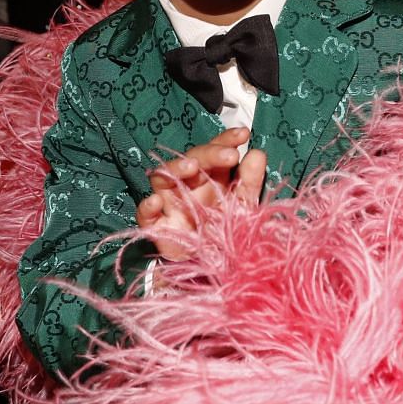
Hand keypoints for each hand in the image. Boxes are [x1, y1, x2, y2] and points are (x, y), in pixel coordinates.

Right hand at [135, 128, 265, 260]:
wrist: (210, 269)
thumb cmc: (225, 231)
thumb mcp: (243, 206)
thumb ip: (250, 181)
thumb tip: (257, 153)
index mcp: (211, 177)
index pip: (215, 151)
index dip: (226, 140)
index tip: (243, 134)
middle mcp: (188, 185)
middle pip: (192, 160)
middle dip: (210, 154)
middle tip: (229, 155)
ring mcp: (169, 204)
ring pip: (162, 177)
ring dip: (175, 169)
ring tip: (192, 168)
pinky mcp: (156, 228)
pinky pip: (145, 215)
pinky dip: (147, 207)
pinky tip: (155, 202)